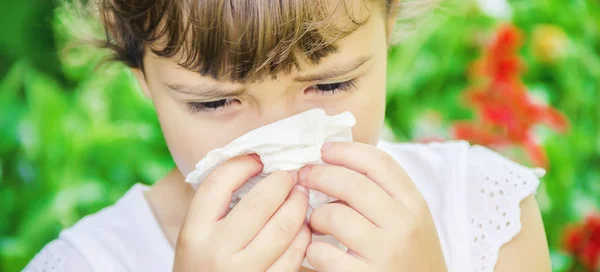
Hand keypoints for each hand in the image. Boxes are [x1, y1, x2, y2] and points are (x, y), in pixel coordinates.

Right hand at [173, 155, 310, 271]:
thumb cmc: (203, 267)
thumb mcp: (197, 237)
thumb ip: (218, 207)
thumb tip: (257, 167)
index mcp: (194, 232)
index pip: (218, 183)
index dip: (242, 164)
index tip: (258, 160)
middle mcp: (216, 252)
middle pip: (259, 203)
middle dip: (282, 182)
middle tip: (291, 175)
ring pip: (284, 228)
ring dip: (299, 206)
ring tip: (301, 196)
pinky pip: (295, 256)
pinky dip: (304, 236)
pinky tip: (303, 227)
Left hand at [298, 142, 447, 271]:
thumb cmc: (410, 258)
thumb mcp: (410, 221)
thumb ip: (384, 195)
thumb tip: (336, 163)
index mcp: (415, 205)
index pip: (379, 163)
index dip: (346, 151)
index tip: (325, 150)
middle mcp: (403, 225)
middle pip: (351, 184)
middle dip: (319, 175)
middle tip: (304, 177)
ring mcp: (385, 253)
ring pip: (333, 215)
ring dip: (314, 216)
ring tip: (315, 223)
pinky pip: (322, 252)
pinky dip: (312, 249)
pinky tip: (318, 251)